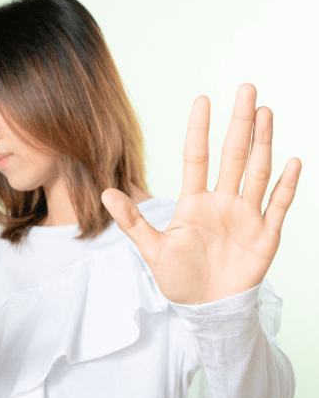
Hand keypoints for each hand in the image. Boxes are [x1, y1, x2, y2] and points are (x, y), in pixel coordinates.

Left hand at [101, 84, 301, 304]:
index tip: (203, 99)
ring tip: (265, 112)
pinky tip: (293, 161)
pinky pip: (279, 205)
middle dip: (240, 124)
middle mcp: (222, 202)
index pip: (198, 157)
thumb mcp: (152, 249)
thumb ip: (132, 221)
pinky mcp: (266, 234)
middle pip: (233, 156)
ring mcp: (246, 215)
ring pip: (257, 172)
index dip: (200, 130)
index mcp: (194, 202)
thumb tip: (105, 193)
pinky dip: (286, 185)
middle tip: (247, 90)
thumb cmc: (177, 278)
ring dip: (263, 143)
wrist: (205, 307)